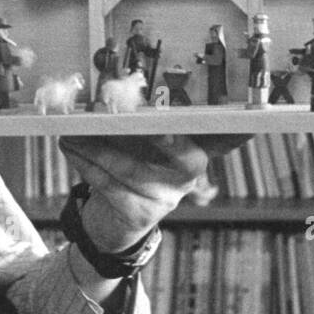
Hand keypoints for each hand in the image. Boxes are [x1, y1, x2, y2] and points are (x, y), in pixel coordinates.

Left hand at [57, 134, 250, 252]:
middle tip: (146, 118)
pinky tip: (70, 147)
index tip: (243, 116)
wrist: (115, 223)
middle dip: (164, 137)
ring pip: (130, 168)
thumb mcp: (143, 145)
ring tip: (72, 129)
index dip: (238, 130)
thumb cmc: (132, 167)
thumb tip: (119, 90)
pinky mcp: (138, 213)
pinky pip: (108, 184)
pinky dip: (85, 163)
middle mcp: (188, 176)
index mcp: (196, 151)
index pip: (224, 138)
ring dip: (96, 145)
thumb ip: (144, 123)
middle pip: (185, 157)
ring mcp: (165, 198)